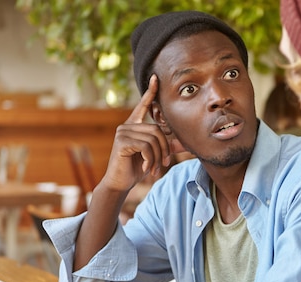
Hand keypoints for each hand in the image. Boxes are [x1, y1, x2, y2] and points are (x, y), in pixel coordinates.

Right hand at [101, 74, 181, 192]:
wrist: (120, 183)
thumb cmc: (136, 168)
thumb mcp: (152, 154)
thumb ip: (161, 143)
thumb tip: (180, 138)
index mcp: (134, 125)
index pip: (143, 105)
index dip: (150, 92)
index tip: (156, 78)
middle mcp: (127, 126)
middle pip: (157, 130)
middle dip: (164, 149)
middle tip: (163, 164)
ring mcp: (123, 132)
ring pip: (153, 139)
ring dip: (158, 157)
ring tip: (155, 168)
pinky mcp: (122, 142)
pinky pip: (146, 146)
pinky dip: (150, 159)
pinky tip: (146, 168)